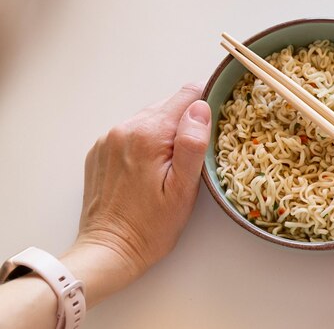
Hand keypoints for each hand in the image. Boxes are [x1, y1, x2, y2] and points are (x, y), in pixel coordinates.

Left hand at [61, 84, 210, 306]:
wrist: (108, 251)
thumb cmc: (151, 227)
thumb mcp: (182, 190)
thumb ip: (192, 145)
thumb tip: (201, 107)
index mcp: (148, 134)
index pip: (187, 95)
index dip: (208, 101)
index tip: (219, 117)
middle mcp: (124, 128)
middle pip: (167, 105)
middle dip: (187, 120)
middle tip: (200, 149)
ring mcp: (108, 139)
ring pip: (149, 118)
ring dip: (166, 132)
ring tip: (175, 162)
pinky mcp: (100, 151)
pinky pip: (132, 132)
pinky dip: (146, 142)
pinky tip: (152, 167)